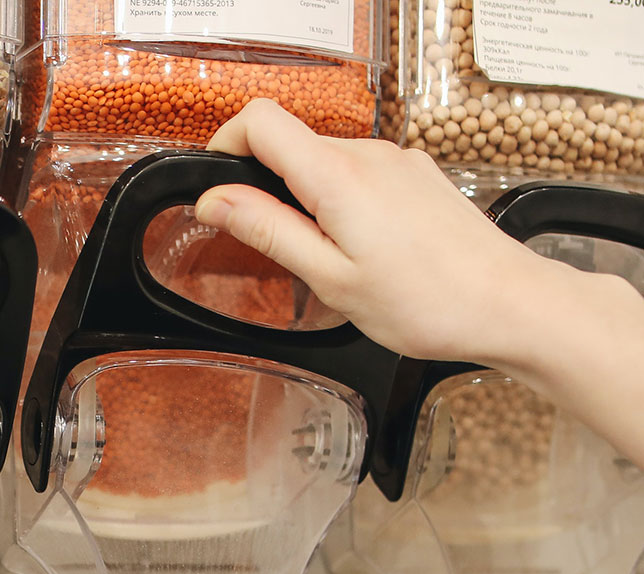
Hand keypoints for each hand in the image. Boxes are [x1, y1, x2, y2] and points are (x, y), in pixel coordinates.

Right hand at [194, 99, 565, 363]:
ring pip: (329, 165)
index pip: (261, 121)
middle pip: (294, 146)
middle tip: (283, 252)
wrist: (506, 303)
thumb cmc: (426, 302)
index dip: (226, 145)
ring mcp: (398, 162)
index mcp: (338, 177)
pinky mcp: (419, 176)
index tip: (217, 185)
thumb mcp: (331, 278)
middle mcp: (370, 155)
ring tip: (336, 263)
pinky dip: (347, 206)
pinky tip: (369, 253)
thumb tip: (217, 201)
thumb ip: (269, 232)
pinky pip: (363, 178)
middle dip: (272, 190)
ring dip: (313, 203)